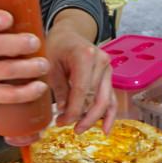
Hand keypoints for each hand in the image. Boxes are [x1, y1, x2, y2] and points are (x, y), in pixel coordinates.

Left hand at [44, 19, 115, 135]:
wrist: (68, 32)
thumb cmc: (56, 46)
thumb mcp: (51, 65)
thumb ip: (59, 88)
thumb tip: (63, 112)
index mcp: (85, 56)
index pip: (82, 90)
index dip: (73, 110)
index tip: (62, 122)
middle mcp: (101, 61)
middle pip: (96, 97)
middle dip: (85, 117)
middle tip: (72, 129)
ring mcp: (108, 68)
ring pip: (105, 99)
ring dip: (94, 118)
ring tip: (81, 129)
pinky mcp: (109, 75)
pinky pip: (110, 96)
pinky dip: (108, 113)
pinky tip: (105, 128)